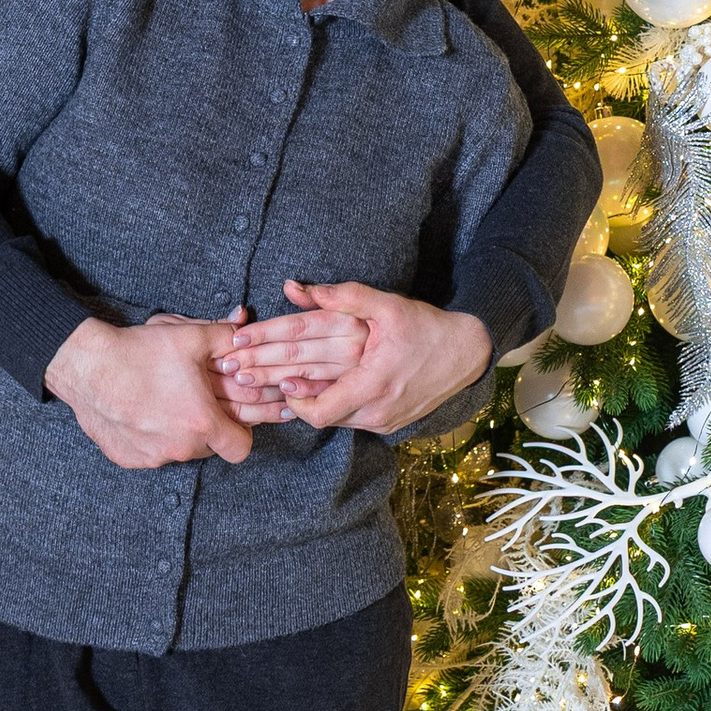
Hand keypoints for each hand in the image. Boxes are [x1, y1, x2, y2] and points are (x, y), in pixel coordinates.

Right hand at [45, 313, 255, 466]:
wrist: (88, 366)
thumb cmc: (141, 352)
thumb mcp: (191, 336)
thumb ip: (226, 336)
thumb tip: (245, 330)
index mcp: (201, 422)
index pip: (241, 448)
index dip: (241, 432)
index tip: (230, 416)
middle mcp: (179, 447)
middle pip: (211, 448)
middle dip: (209, 428)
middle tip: (195, 401)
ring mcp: (152, 456)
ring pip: (180, 451)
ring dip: (180, 433)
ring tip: (167, 402)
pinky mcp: (129, 458)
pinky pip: (151, 453)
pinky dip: (153, 438)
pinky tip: (143, 412)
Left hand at [214, 279, 490, 435]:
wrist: (466, 353)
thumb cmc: (425, 326)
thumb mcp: (387, 304)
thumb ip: (342, 296)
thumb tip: (295, 288)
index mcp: (375, 383)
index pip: (320, 410)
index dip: (290, 398)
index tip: (269, 378)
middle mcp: (377, 409)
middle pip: (317, 413)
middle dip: (278, 393)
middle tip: (244, 381)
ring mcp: (382, 420)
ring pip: (331, 419)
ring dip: (301, 401)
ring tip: (267, 387)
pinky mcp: (386, 422)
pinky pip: (347, 418)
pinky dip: (324, 405)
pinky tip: (303, 393)